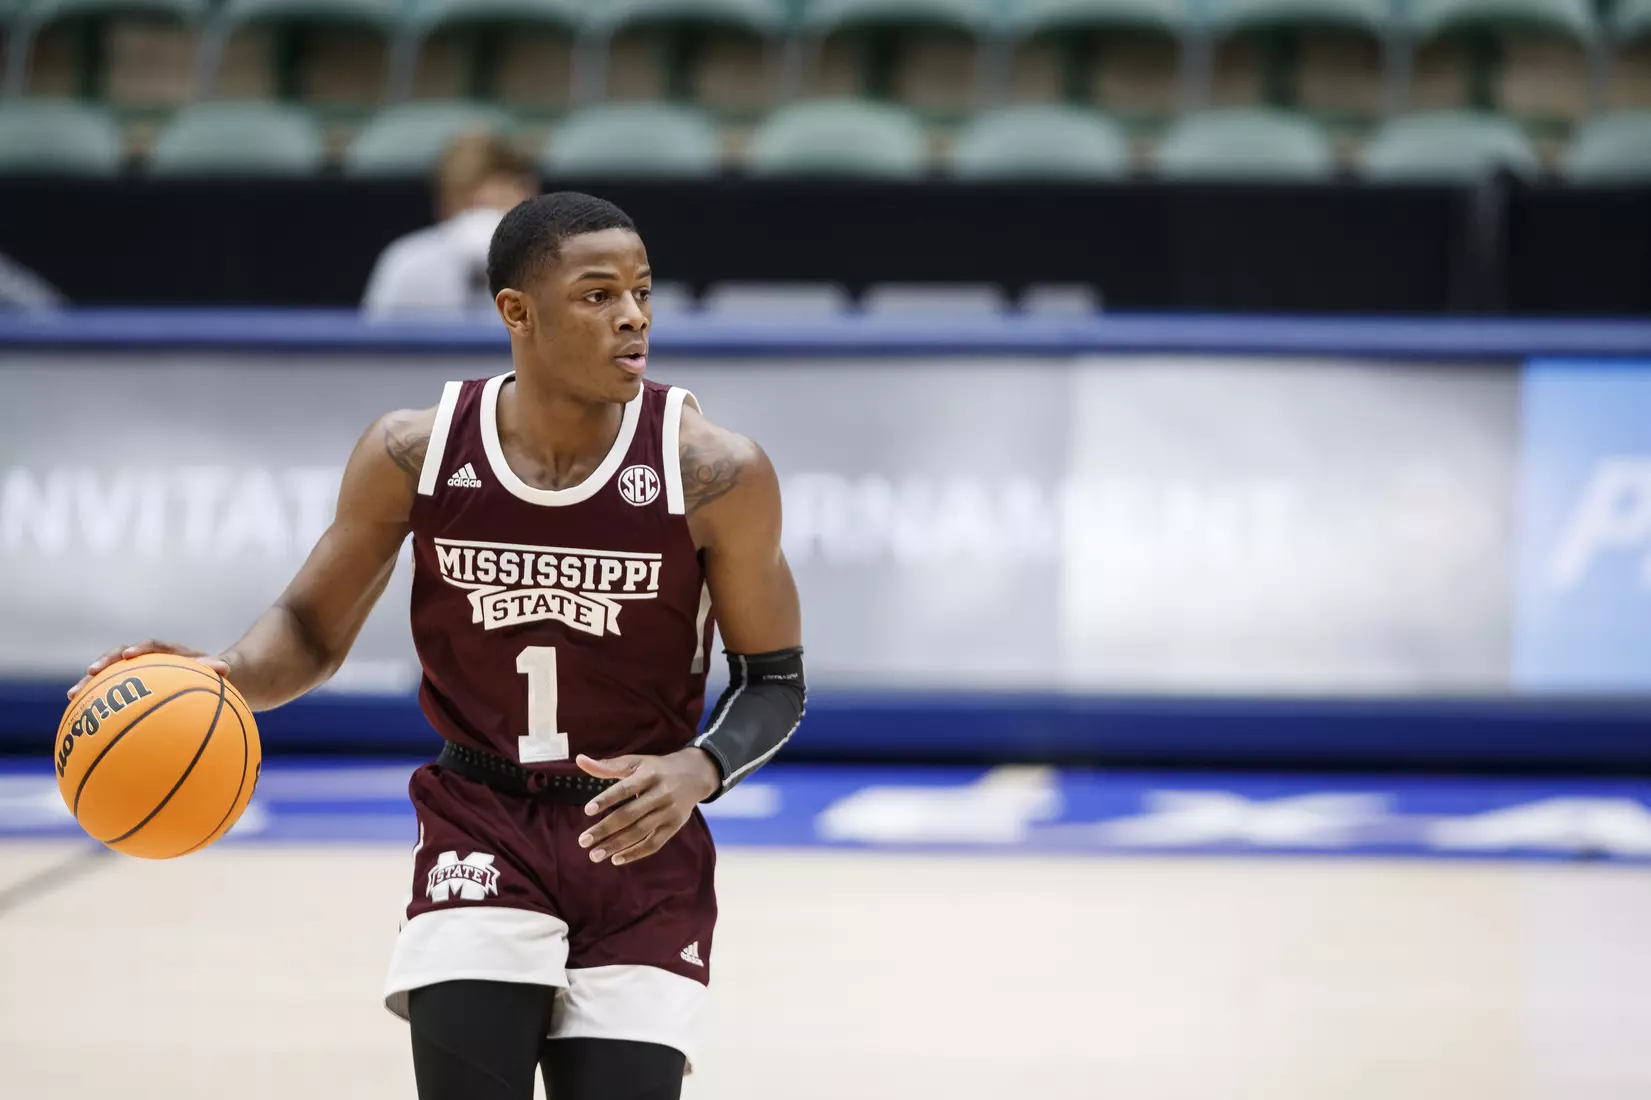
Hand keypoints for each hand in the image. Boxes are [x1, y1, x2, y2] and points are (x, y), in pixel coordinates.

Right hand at [69, 641, 228, 699]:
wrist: (210, 679)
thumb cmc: (215, 676)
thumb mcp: (219, 671)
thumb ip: (217, 668)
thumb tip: (224, 668)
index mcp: (171, 652)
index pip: (155, 645)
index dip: (141, 648)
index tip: (129, 655)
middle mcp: (150, 659)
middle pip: (121, 656)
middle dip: (105, 662)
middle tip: (91, 671)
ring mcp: (138, 673)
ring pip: (110, 674)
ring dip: (91, 683)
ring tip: (73, 696)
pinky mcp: (131, 688)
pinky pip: (111, 694)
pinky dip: (97, 704)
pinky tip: (83, 723)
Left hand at [576, 748, 720, 866]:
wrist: (694, 775)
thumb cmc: (656, 769)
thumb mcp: (635, 762)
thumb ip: (607, 766)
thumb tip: (579, 760)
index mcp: (649, 775)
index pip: (625, 789)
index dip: (606, 799)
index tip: (587, 811)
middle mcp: (660, 794)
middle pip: (630, 815)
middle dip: (604, 829)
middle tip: (583, 841)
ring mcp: (668, 812)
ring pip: (640, 832)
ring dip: (616, 845)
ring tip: (594, 854)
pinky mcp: (674, 826)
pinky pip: (654, 844)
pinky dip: (635, 853)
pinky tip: (616, 859)